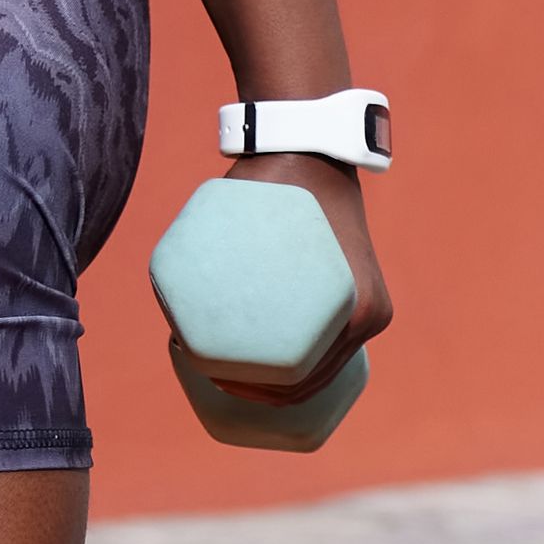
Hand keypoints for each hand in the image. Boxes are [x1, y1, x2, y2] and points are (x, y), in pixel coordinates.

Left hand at [181, 156, 391, 402]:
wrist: (314, 150)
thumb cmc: (272, 184)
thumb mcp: (235, 221)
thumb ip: (202, 262)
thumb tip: (170, 320)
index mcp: (359, 310)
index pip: (300, 378)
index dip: (255, 391)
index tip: (212, 377)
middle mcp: (372, 317)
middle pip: (310, 382)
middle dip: (263, 392)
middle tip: (213, 376)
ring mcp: (373, 310)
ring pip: (320, 370)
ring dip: (281, 382)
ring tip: (232, 373)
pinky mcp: (362, 300)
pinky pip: (329, 347)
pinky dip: (300, 363)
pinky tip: (268, 368)